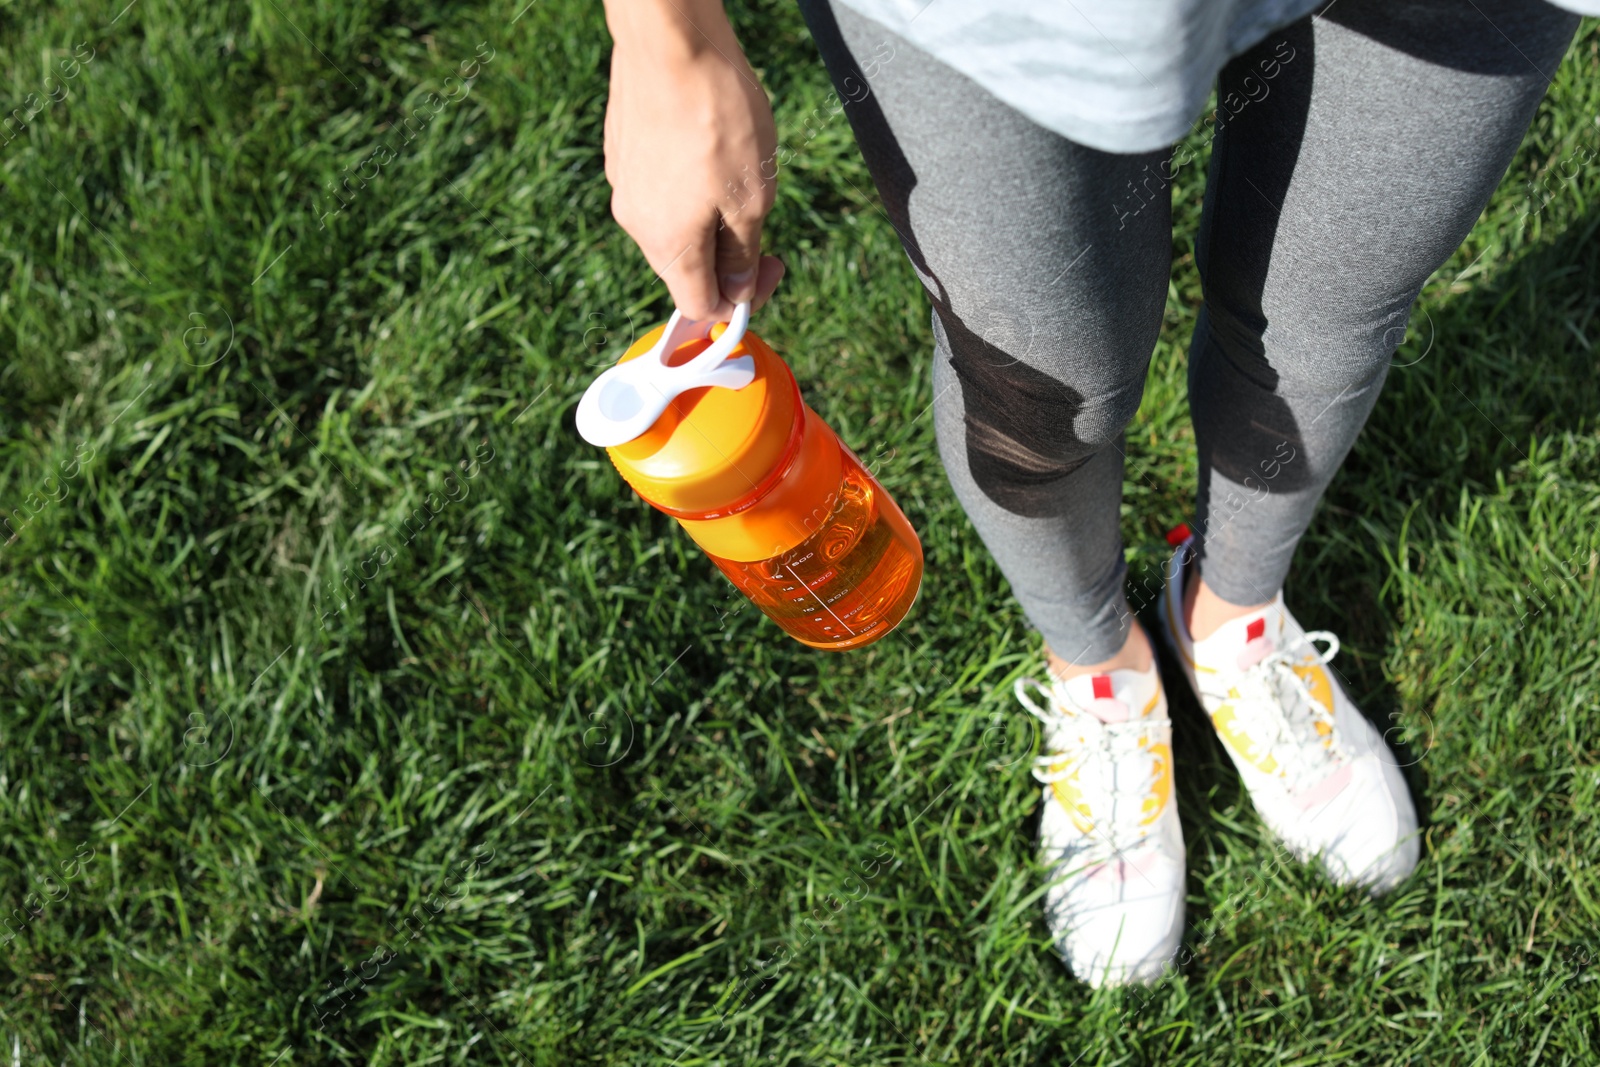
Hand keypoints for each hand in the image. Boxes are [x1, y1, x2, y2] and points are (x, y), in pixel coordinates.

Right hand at [603, 1, 784, 321]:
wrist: (669, 41)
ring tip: (736, 166)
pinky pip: (660, 188)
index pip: (700, 305)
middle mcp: (636, 223)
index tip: (769, 268)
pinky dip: (688, 183)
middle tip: (763, 214)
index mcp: (668, 245)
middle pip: (687, 265)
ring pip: (674, 224)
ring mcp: (625, 184)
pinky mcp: (622, 151)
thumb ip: (743, 253)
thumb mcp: (752, 197)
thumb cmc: (717, 117)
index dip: (740, 302)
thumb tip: (737, 293)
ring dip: (710, 214)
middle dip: (729, 253)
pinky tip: (709, 143)